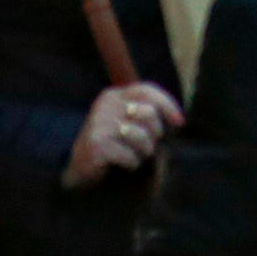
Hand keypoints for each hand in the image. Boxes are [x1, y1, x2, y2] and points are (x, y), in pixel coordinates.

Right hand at [65, 79, 182, 183]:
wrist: (77, 165)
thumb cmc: (108, 143)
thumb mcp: (124, 120)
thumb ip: (146, 114)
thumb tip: (178, 119)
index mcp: (113, 95)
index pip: (146, 90)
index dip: (167, 104)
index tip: (179, 122)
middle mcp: (106, 105)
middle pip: (149, 114)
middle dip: (155, 134)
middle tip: (148, 146)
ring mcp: (100, 124)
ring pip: (142, 136)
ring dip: (144, 152)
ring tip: (136, 155)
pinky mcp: (98, 144)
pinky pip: (130, 156)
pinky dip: (132, 163)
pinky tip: (124, 163)